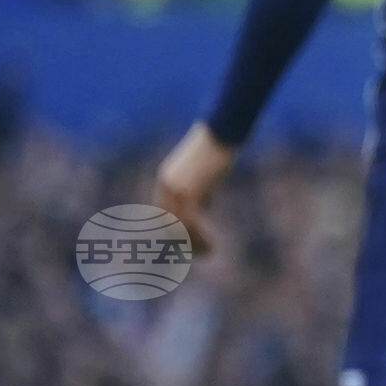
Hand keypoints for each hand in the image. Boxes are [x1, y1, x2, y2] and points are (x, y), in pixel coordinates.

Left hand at [153, 123, 236, 258]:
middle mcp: (165, 186)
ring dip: (193, 243)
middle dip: (183, 243)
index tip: (191, 245)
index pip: (163, 215)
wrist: (222, 131)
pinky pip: (190, 222)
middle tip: (201, 253)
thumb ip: (199, 190)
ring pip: (178, 227)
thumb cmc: (218, 148)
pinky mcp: (188, 190)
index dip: (175, 233)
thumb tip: (203, 207)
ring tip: (209, 251)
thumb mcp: (205, 173)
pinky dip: (201, 237)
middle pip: (166, 224)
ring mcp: (175, 188)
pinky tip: (213, 243)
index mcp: (165, 180)